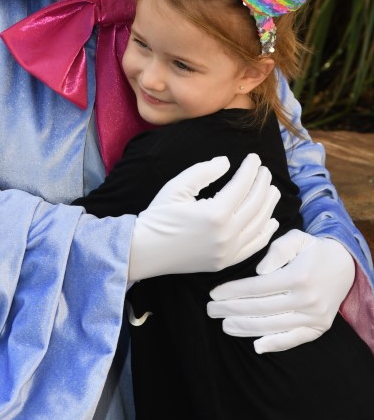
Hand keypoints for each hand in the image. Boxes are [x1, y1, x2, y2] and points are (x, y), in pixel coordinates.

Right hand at [128, 153, 279, 283]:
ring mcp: (229, 251)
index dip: (250, 169)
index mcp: (216, 213)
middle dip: (262, 184)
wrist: (146, 250)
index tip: (254, 157)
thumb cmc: (159, 215)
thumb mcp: (178, 187)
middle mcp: (227, 234)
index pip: (242, 186)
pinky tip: (271, 220)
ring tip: (272, 189)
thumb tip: (226, 162)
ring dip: (268, 205)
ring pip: (259, 224)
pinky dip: (266, 232)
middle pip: (255, 204)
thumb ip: (204, 171)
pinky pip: (254, 246)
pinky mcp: (226, 262)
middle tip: (264, 170)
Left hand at [207, 229, 354, 352]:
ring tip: (225, 325)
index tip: (213, 294)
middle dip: (231, 310)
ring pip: (273, 326)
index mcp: (297, 276)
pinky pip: (294, 340)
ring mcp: (313, 316)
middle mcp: (306, 299)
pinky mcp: (319, 328)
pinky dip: (274, 344)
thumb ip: (277, 250)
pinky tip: (256, 345)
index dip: (232, 292)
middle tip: (210, 310)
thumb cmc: (313, 250)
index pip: (257, 288)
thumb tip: (259, 271)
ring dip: (245, 328)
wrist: (345, 265)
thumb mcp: (297, 238)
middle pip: (260, 309)